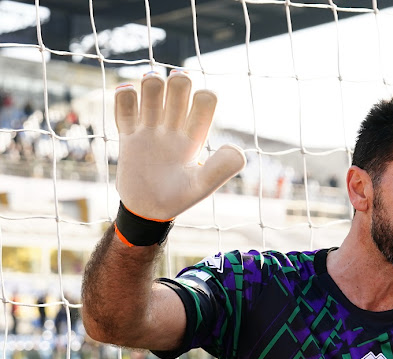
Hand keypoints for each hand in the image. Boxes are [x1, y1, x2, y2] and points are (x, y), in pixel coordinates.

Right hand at [114, 71, 245, 220]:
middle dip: (178, 81)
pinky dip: (125, 96)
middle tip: (174, 85)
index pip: (205, 103)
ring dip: (152, 82)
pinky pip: (125, 107)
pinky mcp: (129, 135)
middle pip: (179, 89)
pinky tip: (126, 92)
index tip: (200, 101)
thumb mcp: (202, 187)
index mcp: (195, 136)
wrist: (146, 210)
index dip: (205, 96)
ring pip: (153, 91)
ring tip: (150, 81)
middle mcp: (174, 128)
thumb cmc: (178, 199)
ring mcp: (151, 129)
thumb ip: (221, 169)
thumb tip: (235, 148)